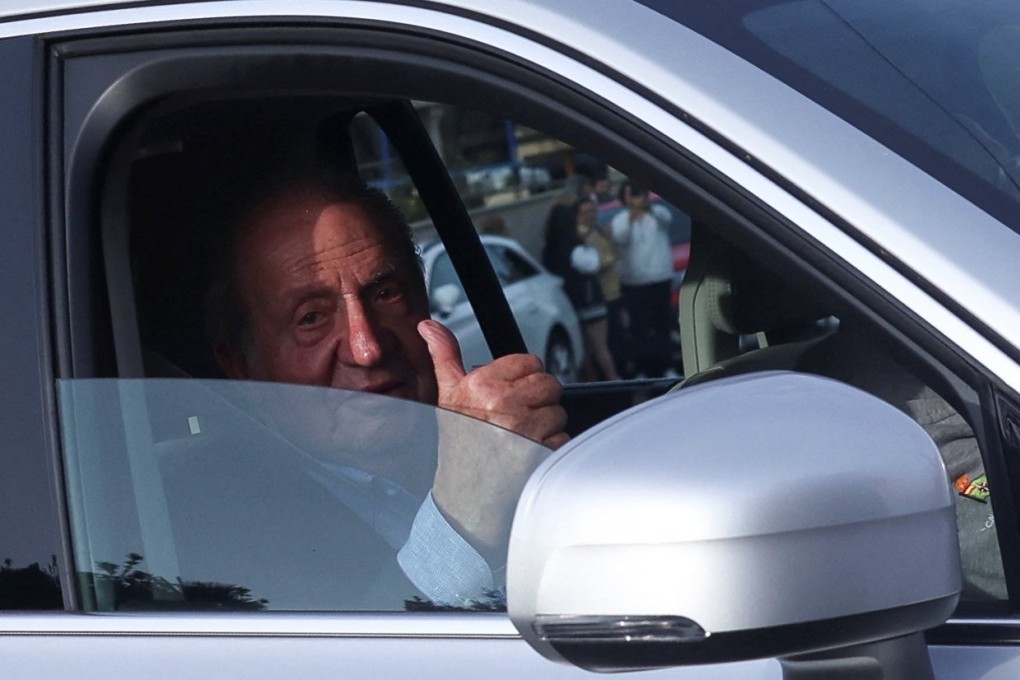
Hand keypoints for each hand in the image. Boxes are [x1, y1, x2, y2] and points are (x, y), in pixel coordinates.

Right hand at [418, 320, 568, 448]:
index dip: (524, 377)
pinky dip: (551, 446)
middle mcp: (504, 404)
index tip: (512, 393)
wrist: (465, 488)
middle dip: (538, 399)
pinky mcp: (542, 451)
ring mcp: (525, 429)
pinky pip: (563, 437)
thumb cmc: (459, 441)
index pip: (530, 362)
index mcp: (483, 385)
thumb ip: (445, 356)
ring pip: (558, 412)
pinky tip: (530, 450)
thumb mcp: (448, 395)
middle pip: (549, 384)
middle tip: (517, 415)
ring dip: (545, 424)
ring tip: (522, 435)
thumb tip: (430, 328)